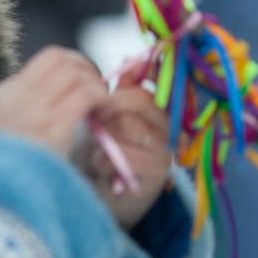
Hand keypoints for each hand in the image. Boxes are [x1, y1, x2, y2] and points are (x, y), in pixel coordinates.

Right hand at [0, 46, 107, 157]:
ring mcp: (30, 111)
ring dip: (94, 84)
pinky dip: (100, 98)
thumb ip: (19, 119)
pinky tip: (104, 114)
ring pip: (73, 71)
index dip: (69, 69)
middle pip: (57, 59)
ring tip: (102, 105)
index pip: (40, 64)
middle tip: (97, 89)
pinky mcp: (52, 128)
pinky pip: (85, 94)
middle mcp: (11, 98)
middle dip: (84, 68)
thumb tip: (53, 103)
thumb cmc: (1, 181)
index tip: (82, 85)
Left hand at [73, 84, 170, 230]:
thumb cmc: (101, 154)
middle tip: (93, 122)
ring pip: (129, 125)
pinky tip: (100, 167)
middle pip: (137, 100)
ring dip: (105, 136)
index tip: (103, 97)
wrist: (101, 197)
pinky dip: (105, 160)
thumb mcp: (106, 120)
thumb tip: (127, 61)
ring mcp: (163, 149)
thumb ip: (117, 93)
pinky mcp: (156, 173)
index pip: (142, 84)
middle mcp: (164, 125)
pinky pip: (126, 155)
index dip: (119, 88)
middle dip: (107, 109)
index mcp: (153, 108)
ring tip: (97, 148)